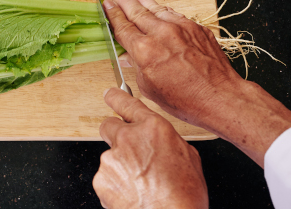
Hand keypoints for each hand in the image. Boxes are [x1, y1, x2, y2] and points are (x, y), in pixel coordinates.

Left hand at [93, 88, 207, 208]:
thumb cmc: (184, 195)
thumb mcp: (189, 157)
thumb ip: (167, 140)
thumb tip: (159, 141)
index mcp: (152, 128)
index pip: (126, 102)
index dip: (116, 97)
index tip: (110, 95)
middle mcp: (128, 139)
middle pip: (108, 126)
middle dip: (116, 135)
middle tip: (129, 152)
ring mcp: (111, 159)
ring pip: (110, 156)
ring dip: (120, 166)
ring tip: (141, 184)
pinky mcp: (101, 179)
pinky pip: (106, 177)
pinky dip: (115, 184)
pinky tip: (133, 193)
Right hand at [105, 0, 290, 166]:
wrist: (220, 96)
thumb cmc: (186, 98)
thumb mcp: (149, 87)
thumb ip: (136, 66)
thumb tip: (128, 56)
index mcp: (145, 50)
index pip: (123, 26)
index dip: (112, 15)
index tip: (107, 6)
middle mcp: (161, 34)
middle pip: (136, 10)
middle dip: (123, 2)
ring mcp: (180, 27)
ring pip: (156, 8)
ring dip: (142, 2)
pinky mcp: (195, 27)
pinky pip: (174, 14)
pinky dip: (163, 11)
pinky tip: (159, 11)